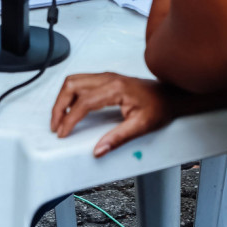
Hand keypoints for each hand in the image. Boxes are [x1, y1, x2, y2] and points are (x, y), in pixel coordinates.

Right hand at [51, 73, 175, 156]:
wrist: (170, 95)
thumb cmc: (159, 107)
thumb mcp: (142, 126)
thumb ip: (118, 138)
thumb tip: (98, 149)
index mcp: (116, 88)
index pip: (84, 102)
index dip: (70, 118)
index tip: (63, 132)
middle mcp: (108, 78)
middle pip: (72, 85)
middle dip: (59, 106)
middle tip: (56, 125)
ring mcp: (106, 76)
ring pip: (73, 80)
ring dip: (62, 98)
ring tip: (59, 118)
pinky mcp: (106, 78)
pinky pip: (80, 81)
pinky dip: (70, 94)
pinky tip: (70, 107)